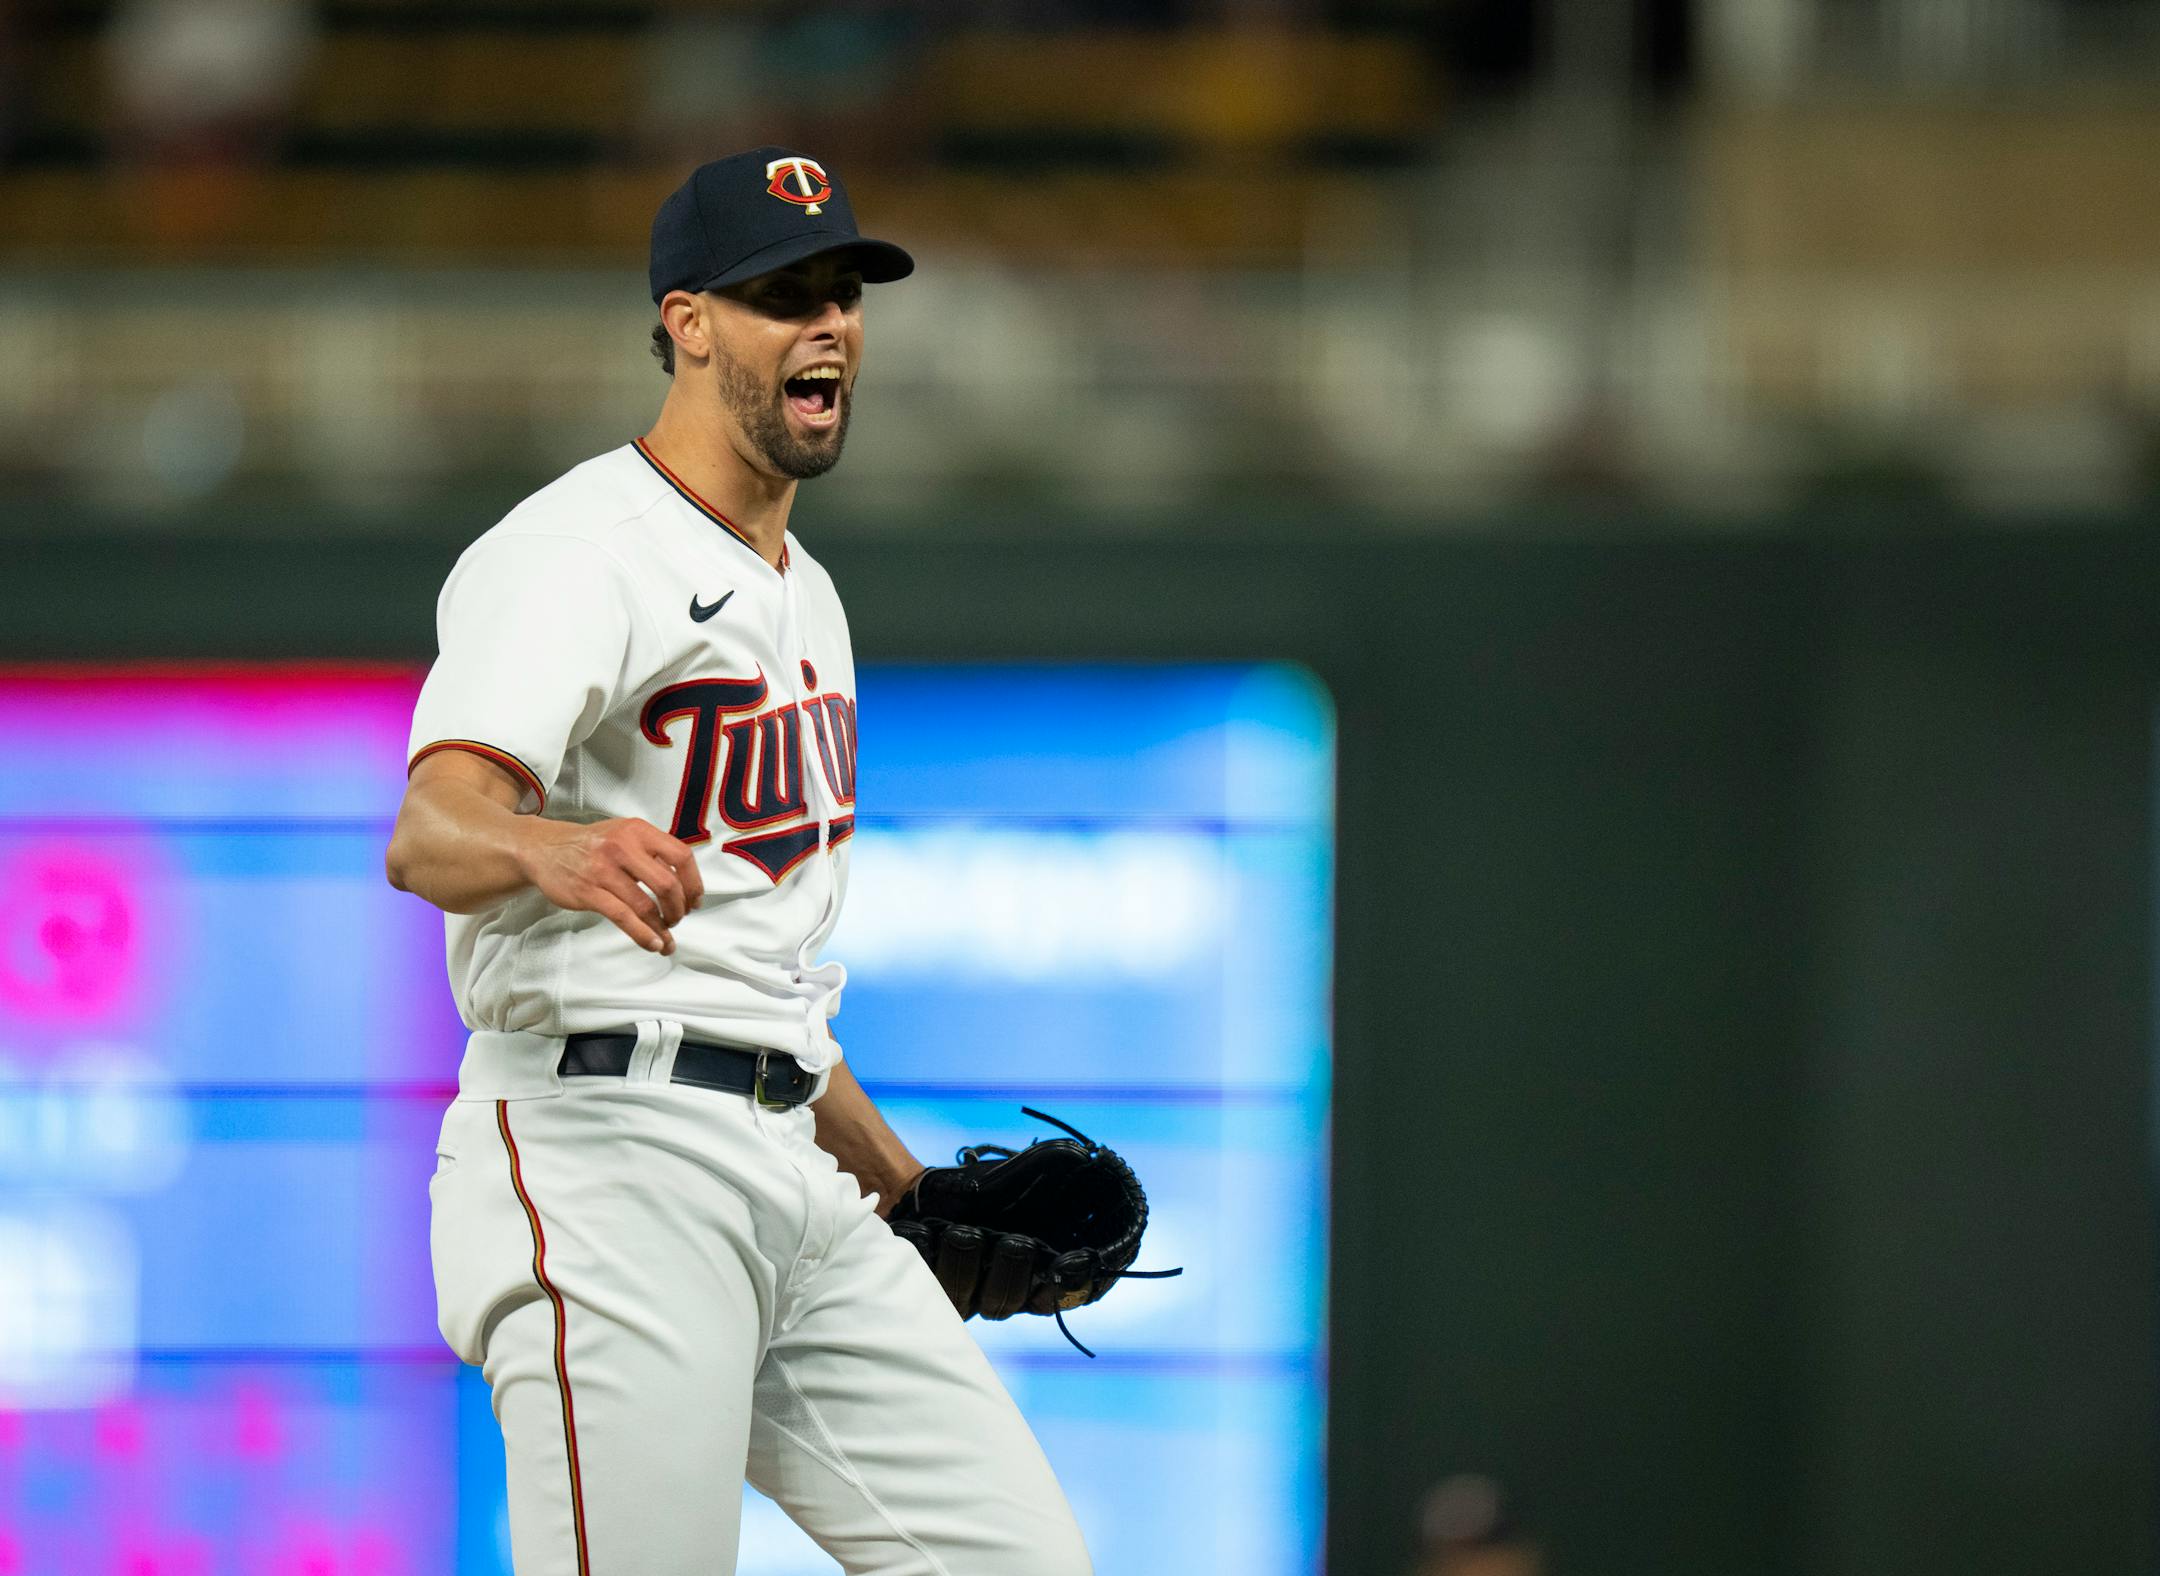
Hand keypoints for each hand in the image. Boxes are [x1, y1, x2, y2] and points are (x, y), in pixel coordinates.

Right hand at [517, 817, 704, 954]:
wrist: (544, 849)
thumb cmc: (592, 845)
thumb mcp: (625, 835)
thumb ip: (653, 852)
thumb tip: (685, 885)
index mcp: (638, 831)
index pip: (682, 856)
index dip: (694, 883)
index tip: (695, 901)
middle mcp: (623, 847)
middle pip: (668, 884)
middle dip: (679, 908)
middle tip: (678, 918)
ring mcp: (604, 870)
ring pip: (646, 905)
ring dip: (663, 927)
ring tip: (667, 938)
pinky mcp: (589, 892)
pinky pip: (624, 918)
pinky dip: (644, 935)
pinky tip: (653, 944)